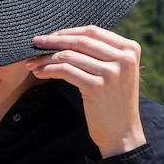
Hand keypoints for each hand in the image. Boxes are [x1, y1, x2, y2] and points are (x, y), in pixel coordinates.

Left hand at [25, 25, 145, 157]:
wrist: (122, 132)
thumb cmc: (113, 101)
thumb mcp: (117, 71)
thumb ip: (101, 52)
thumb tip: (65, 36)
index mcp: (130, 48)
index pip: (92, 31)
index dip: (68, 32)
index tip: (50, 36)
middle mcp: (123, 58)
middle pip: (80, 41)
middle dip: (53, 41)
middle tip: (35, 43)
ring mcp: (111, 72)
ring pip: (69, 56)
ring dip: (46, 58)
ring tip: (32, 63)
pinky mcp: (97, 87)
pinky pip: (65, 71)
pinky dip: (49, 70)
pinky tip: (40, 73)